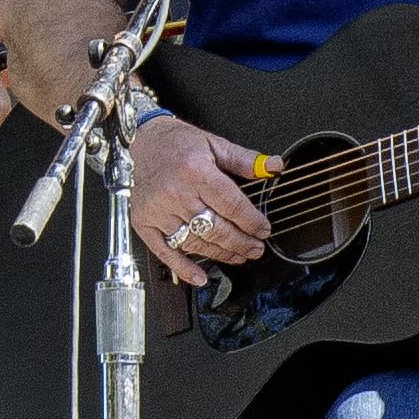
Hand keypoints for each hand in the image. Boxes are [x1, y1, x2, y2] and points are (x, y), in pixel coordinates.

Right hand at [128, 114, 272, 289]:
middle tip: (255, 248)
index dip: (251, 221)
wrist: (145, 141)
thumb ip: (245, 159)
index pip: (231, 205)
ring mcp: (158, 210)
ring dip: (220, 254)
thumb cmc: (180, 143)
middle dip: (241, 242)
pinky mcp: (144, 222)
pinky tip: (200, 277)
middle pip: (216, 227)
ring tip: (238, 256)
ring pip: (195, 241)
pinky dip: (183, 267)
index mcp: (195, 171)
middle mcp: (175, 192)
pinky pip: (164, 251)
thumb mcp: (216, 144)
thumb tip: (274, 166)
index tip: (263, 229)